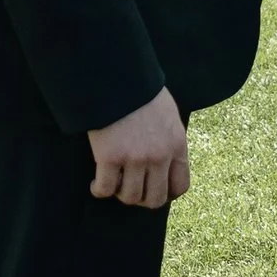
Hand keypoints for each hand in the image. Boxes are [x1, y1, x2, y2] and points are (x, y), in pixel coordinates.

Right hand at [88, 88, 189, 208]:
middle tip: (130, 190)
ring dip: (120, 194)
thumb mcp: (168, 114)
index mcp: (177, 144)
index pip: (180, 186)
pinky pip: (105, 189)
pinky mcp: (109, 158)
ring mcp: (135, 159)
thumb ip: (170, 140)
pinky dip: (99, 190)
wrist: (117, 77)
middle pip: (154, 199)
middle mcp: (159, 156)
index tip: (153, 190)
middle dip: (142, 199)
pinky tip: (96, 183)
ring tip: (113, 183)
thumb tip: (166, 162)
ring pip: (130, 197)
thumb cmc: (141, 92)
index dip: (166, 194)